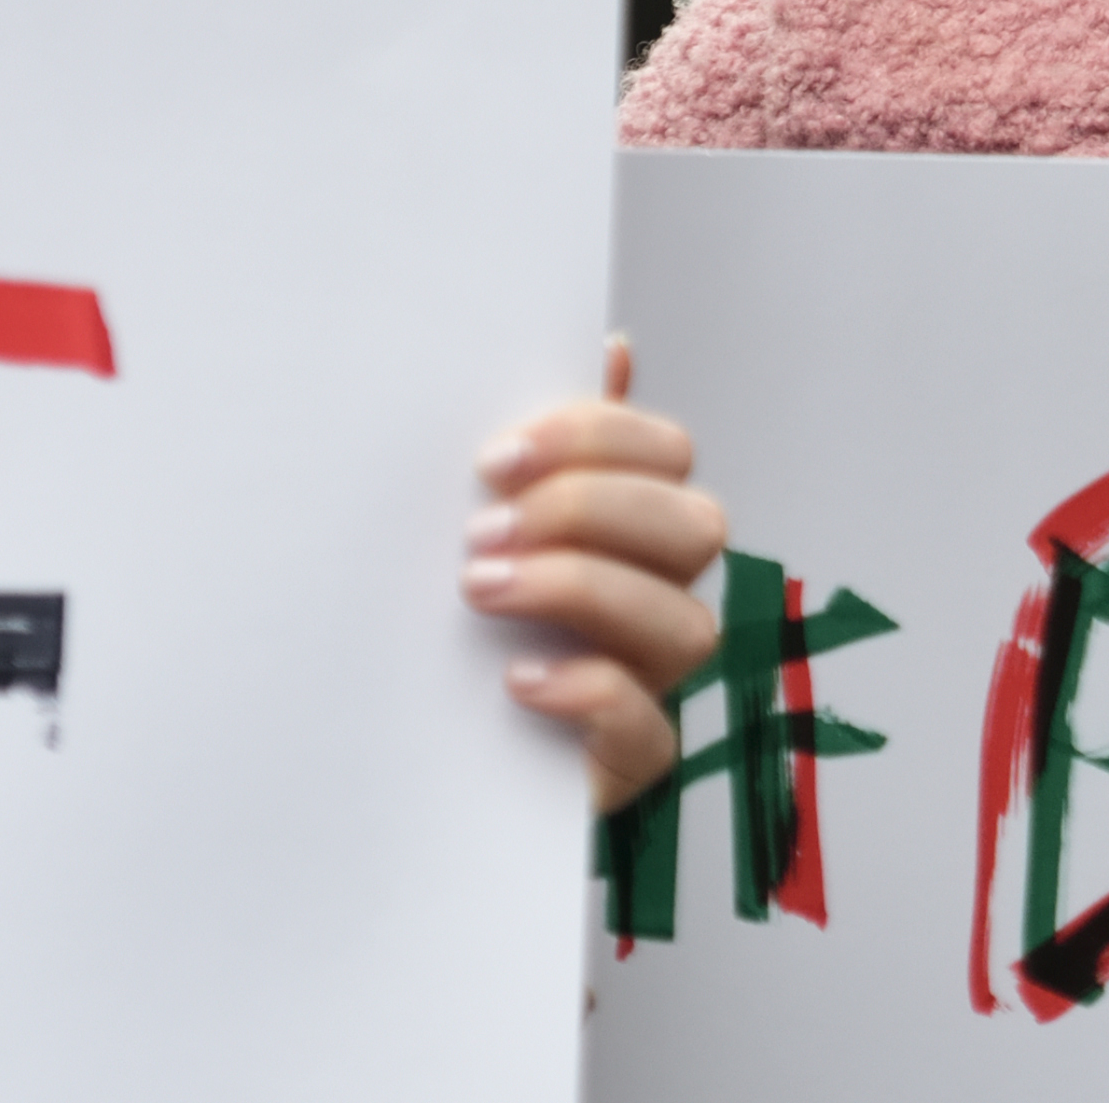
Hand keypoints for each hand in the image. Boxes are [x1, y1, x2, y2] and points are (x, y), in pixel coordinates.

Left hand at [468, 334, 726, 812]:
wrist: (413, 758)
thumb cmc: (456, 621)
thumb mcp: (489, 522)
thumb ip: (544, 448)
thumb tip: (610, 347)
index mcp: (637, 524)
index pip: (668, 453)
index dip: (595, 441)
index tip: (495, 459)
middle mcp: (663, 594)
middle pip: (695, 528)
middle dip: (588, 514)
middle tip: (481, 530)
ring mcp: (656, 680)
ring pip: (687, 622)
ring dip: (581, 590)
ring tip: (479, 591)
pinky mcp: (632, 761)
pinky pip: (649, 726)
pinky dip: (589, 692)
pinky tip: (515, 679)